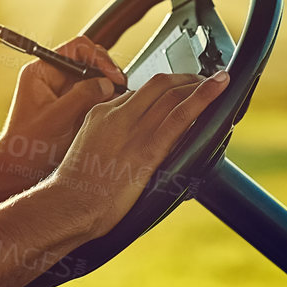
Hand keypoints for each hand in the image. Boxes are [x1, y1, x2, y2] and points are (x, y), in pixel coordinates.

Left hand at [0, 35, 129, 185]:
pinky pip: (93, 94)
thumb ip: (82, 97)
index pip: (77, 48)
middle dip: (106, 72)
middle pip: (88, 60)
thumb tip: (107, 83)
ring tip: (116, 101)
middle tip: (119, 89)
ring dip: (107, 87)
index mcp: (42, 71)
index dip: (98, 58)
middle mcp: (52, 77)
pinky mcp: (71, 105)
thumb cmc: (28, 146)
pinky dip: (104, 100)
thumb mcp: (57, 119)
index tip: (112, 77)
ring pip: (93, 77)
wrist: (19, 168)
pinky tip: (110, 110)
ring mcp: (62, 91)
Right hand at [51, 69, 230, 239]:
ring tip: (218, 80)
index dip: (162, 92)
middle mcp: (117, 115)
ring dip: (199, 84)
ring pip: (171, 94)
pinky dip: (203, 98)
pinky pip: (180, 116)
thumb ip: (108, 142)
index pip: (137, 93)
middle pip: (157, 85)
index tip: (175, 95)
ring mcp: (132, 130)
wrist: (67, 207)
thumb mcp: (87, 154)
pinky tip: (219, 87)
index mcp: (100, 114)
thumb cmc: (76, 192)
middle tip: (202, 81)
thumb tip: (129, 147)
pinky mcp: (147, 150)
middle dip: (184, 79)